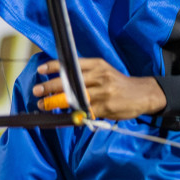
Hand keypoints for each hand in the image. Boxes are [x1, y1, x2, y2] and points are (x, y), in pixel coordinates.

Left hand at [33, 57, 166, 120]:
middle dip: (50, 86)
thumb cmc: (118, 83)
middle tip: (37, 91)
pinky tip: (63, 116)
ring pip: (74, 97)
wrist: (142, 93)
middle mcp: (99, 76)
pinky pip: (85, 111)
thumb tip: (61, 81)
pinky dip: (72, 113)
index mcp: (97, 64)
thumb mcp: (104, 71)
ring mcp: (103, 92)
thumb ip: (85, 74)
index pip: (72, 63)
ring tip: (43, 105)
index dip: (55, 66)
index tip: (41, 69)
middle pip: (70, 80)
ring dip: (56, 102)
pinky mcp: (106, 107)